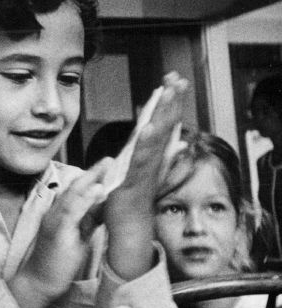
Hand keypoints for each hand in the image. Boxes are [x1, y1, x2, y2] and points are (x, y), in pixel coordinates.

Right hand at [12, 165, 106, 307]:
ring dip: (91, 178)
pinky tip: (97, 189)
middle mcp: (55, 213)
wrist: (38, 283)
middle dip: (94, 172)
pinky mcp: (57, 231)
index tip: (109, 166)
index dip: (92, 177)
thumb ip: (88, 221)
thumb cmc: (56, 263)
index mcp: (60, 214)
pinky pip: (72, 210)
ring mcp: (55, 221)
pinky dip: (85, 198)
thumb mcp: (78, 238)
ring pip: (73, 194)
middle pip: (75, 187)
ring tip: (107, 165)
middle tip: (111, 158)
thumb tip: (103, 206)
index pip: (77, 191)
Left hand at [103, 71, 188, 278]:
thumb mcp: (143, 172)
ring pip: (156, 139)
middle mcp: (151, 160)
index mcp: (151, 155)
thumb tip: (175, 141)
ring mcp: (144, 171)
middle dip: (170, 101)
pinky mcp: (134, 182)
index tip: (174, 79)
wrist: (128, 229)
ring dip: (162, 116)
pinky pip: (140, 161)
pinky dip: (144, 145)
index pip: (162, 123)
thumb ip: (155, 155)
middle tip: (178, 78)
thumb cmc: (133, 201)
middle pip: (163, 126)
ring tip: (167, 94)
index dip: (168, 101)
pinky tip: (146, 129)